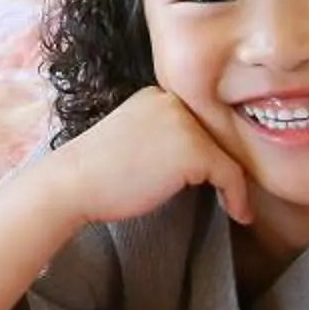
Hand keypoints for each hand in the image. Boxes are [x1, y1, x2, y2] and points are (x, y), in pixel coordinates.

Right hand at [43, 87, 253, 227]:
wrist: (71, 184)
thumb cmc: (95, 175)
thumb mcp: (134, 141)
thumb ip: (164, 138)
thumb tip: (204, 162)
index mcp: (156, 96)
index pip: (197, 122)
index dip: (209, 152)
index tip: (216, 180)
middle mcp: (173, 101)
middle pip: (215, 135)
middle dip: (223, 166)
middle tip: (232, 195)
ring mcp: (184, 123)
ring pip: (226, 154)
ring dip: (234, 184)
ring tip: (236, 206)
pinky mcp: (193, 149)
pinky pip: (230, 174)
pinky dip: (237, 197)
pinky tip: (237, 214)